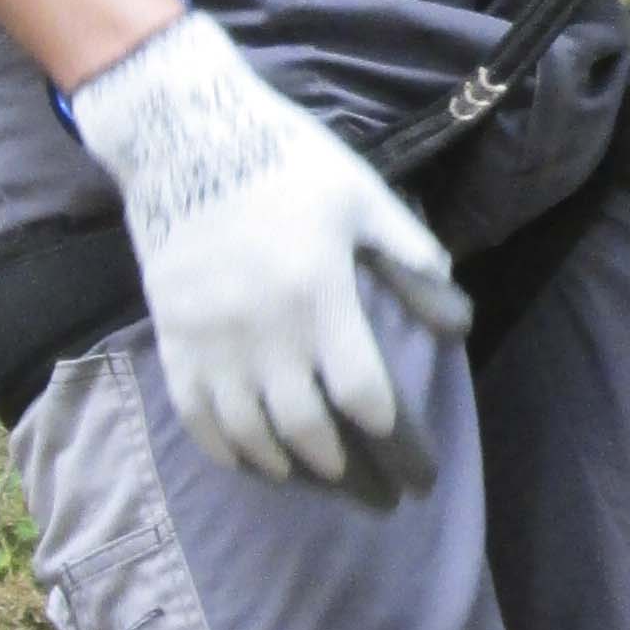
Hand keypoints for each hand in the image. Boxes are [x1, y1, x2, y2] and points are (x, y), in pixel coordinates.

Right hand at [67, 9, 470, 496]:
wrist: (184, 140)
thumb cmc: (285, 164)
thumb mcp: (361, 194)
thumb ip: (408, 253)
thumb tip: (456, 315)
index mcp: (318, 293)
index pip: (360, 390)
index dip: (388, 432)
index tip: (408, 456)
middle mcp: (264, 329)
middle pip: (308, 428)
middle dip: (346, 468)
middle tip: (373, 489)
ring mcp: (213, 341)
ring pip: (252, 434)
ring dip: (291, 467)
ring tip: (319, 478)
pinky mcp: (174, 340)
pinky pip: (198, 417)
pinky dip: (229, 451)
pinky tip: (254, 463)